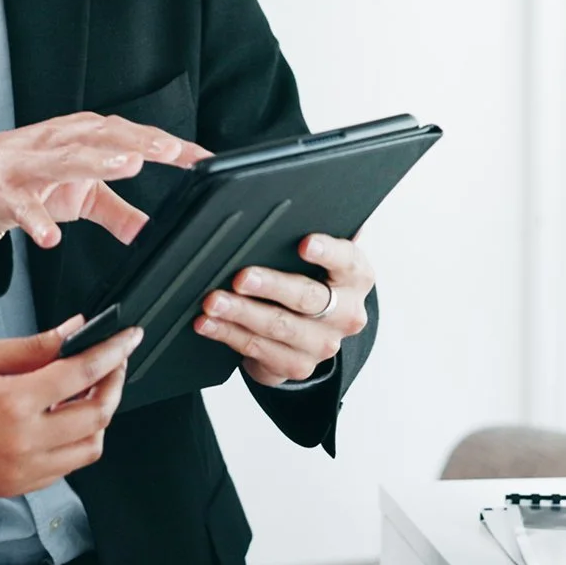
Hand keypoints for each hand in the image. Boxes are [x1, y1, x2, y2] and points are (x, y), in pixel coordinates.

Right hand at [0, 113, 209, 247]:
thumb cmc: (28, 176)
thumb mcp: (80, 194)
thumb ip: (118, 212)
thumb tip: (153, 232)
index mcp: (84, 137)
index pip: (133, 136)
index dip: (167, 145)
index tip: (202, 159)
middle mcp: (61, 142)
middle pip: (105, 137)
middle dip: (140, 142)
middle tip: (172, 152)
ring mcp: (32, 164)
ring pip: (67, 158)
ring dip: (98, 161)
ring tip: (128, 166)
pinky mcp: (6, 192)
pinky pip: (23, 207)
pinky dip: (36, 220)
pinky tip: (51, 237)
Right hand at [0, 316, 140, 496]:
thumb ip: (31, 347)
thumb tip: (72, 332)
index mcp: (12, 404)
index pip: (83, 374)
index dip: (114, 351)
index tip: (129, 337)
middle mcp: (22, 443)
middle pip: (98, 416)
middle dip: (115, 384)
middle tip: (113, 362)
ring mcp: (19, 471)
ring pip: (90, 449)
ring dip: (99, 418)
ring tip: (88, 391)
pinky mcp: (13, 487)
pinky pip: (65, 469)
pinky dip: (76, 443)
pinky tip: (63, 419)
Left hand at [195, 233, 374, 385]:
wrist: (315, 330)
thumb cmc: (313, 279)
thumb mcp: (321, 256)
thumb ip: (319, 228)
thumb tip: (310, 199)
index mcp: (356, 277)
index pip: (347, 260)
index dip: (327, 252)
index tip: (305, 243)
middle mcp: (346, 314)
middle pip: (307, 297)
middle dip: (270, 286)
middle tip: (240, 277)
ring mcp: (323, 344)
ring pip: (279, 327)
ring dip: (241, 314)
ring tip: (213, 301)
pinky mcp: (298, 366)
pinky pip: (259, 350)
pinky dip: (230, 335)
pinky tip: (209, 324)